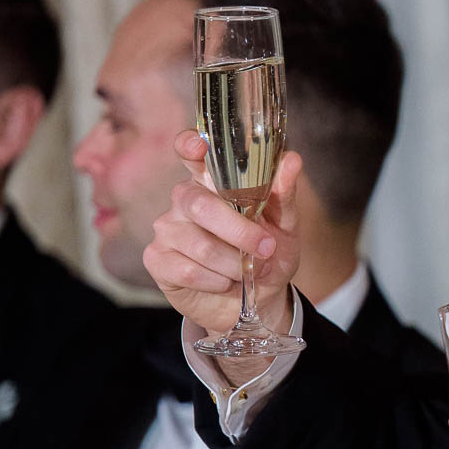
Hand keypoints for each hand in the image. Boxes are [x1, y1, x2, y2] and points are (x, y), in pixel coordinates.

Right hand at [142, 128, 302, 335]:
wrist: (258, 302)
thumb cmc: (268, 256)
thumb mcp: (285, 227)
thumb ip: (283, 194)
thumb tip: (291, 160)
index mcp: (212, 183)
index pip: (190, 154)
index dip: (189, 146)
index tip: (198, 146)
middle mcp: (184, 200)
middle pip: (200, 205)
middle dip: (239, 232)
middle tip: (266, 248)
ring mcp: (167, 229)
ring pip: (199, 245)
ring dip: (235, 265)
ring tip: (247, 272)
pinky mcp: (157, 260)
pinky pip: (188, 270)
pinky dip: (218, 282)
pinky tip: (225, 283)